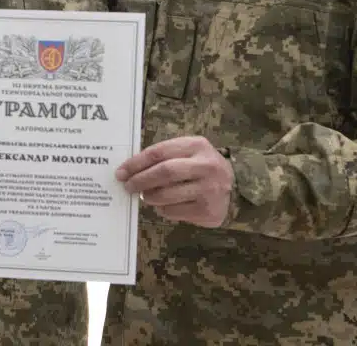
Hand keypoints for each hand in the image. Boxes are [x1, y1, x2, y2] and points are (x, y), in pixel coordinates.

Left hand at [115, 136, 232, 226]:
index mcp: (197, 145)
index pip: (159, 152)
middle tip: (127, 186)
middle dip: (140, 180)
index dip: (136, 162)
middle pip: (164, 172)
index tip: (122, 171)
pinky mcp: (208, 210)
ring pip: (167, 195)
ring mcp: (209, 189)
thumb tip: (129, 170)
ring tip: (145, 195)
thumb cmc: (200, 166)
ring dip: (149, 197)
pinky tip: (162, 205)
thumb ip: (164, 156)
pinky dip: (162, 209)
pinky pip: (174, 211)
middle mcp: (206, 166)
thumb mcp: (188, 152)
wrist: (234, 185)